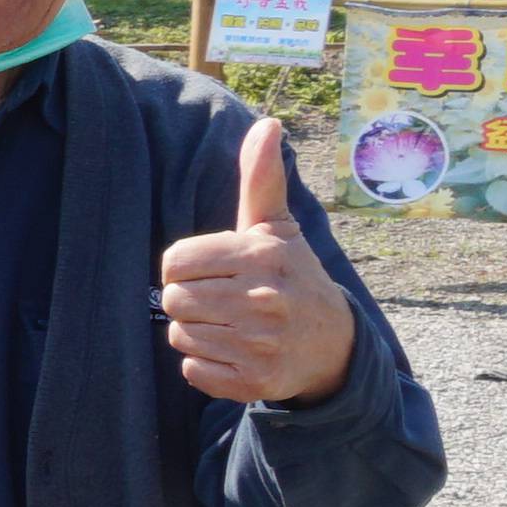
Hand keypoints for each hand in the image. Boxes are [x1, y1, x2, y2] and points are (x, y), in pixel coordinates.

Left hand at [157, 118, 357, 404]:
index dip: (184, 265)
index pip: (174, 261)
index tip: (211, 269)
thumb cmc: (292, 276)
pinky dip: (204, 364)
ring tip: (229, 323)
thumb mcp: (277, 227)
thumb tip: (267, 124)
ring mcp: (259, 344)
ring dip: (196, 330)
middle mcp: (262, 299)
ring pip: (180, 335)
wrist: (333, 345)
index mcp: (261, 255)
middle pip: (172, 299)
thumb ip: (261, 179)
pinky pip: (192, 371)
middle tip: (220, 298)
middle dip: (189, 298)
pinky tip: (233, 351)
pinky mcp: (253, 382)